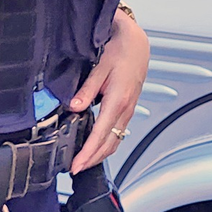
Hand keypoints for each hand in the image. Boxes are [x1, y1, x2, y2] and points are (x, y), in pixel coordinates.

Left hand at [69, 10, 149, 173]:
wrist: (137, 42)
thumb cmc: (120, 50)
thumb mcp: (100, 67)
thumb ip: (86, 89)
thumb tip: (74, 107)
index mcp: (118, 101)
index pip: (100, 135)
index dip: (87, 153)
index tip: (76, 165)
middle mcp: (125, 109)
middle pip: (109, 144)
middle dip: (92, 159)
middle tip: (76, 168)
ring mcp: (129, 110)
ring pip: (115, 140)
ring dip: (100, 154)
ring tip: (84, 161)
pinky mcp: (128, 107)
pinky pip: (118, 132)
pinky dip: (107, 143)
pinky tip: (97, 144)